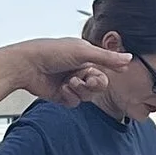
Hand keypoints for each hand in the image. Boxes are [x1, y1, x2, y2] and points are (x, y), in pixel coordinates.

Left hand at [6, 40, 138, 109]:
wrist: (26, 66)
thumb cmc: (50, 52)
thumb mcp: (83, 52)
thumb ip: (107, 58)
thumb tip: (129, 58)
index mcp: (86, 56)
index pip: (105, 70)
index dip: (103, 76)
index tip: (97, 75)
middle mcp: (79, 69)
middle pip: (98, 86)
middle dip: (92, 85)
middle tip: (83, 79)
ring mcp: (71, 83)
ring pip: (87, 95)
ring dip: (79, 90)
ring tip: (68, 82)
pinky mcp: (62, 95)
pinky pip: (75, 102)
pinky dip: (70, 96)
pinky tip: (61, 89)